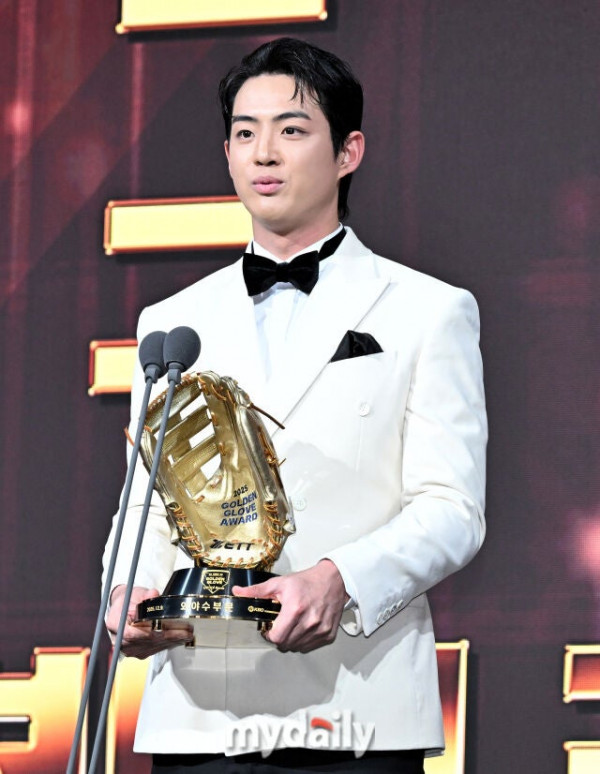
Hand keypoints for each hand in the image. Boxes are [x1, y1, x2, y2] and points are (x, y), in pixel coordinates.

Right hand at [106, 585, 193, 658]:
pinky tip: (179, 639)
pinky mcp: (138, 652)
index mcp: (115, 624)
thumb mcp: (134, 593)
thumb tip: (153, 594)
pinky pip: (155, 649)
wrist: (122, 609)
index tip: (170, 629)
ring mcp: (130, 649)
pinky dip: (168, 643)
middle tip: (187, 630)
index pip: (134, 633)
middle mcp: (121, 640)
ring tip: (187, 634)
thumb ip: (145, 595)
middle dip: (170, 635)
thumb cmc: (127, 601)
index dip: (154, 632)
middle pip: (148, 640)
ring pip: (154, 646)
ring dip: (172, 641)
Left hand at [232, 560, 348, 652]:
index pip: (276, 637)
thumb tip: (238, 592)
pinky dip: (304, 641)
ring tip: (292, 625)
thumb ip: (257, 591)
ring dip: (291, 640)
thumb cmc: (307, 582)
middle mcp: (309, 622)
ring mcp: (320, 630)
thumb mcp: (280, 583)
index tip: (269, 629)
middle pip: (286, 644)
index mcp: (295, 609)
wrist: (334, 580)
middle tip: (280, 626)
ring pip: (297, 648)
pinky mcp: (328, 635)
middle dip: (279, 637)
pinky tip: (303, 628)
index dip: (269, 635)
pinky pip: (310, 647)